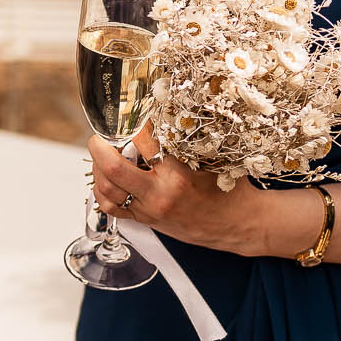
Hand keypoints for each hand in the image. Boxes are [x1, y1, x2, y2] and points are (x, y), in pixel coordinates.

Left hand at [88, 125, 266, 255]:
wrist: (243, 226)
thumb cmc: (233, 192)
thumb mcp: (215, 160)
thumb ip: (189, 141)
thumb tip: (168, 114)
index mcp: (177, 176)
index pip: (143, 142)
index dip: (133, 124)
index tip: (130, 115)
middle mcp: (159, 195)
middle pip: (113, 169)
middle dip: (100, 147)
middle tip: (98, 136)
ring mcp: (150, 211)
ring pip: (107, 190)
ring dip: (98, 169)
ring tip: (101, 156)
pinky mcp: (147, 222)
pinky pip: (112, 209)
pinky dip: (103, 193)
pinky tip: (106, 180)